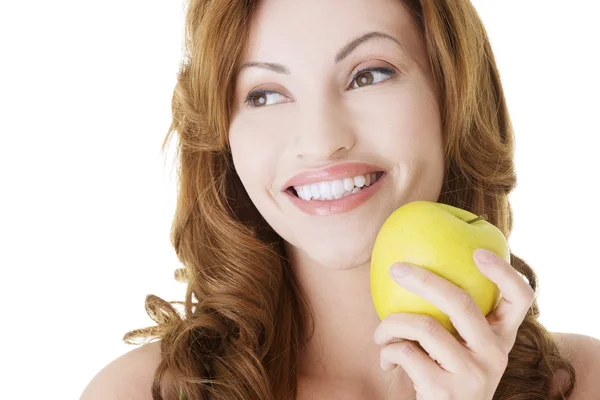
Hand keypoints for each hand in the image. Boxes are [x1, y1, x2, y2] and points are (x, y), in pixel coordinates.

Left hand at [372, 248, 534, 399]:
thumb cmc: (442, 376)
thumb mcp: (458, 349)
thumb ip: (452, 320)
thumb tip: (416, 266)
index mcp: (501, 338)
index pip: (521, 298)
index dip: (504, 271)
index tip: (478, 252)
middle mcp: (495, 355)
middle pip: (461, 302)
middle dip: (423, 279)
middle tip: (396, 269)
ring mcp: (473, 374)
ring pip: (424, 326)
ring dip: (391, 324)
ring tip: (380, 334)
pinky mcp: (445, 390)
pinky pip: (405, 351)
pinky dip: (388, 350)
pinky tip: (386, 361)